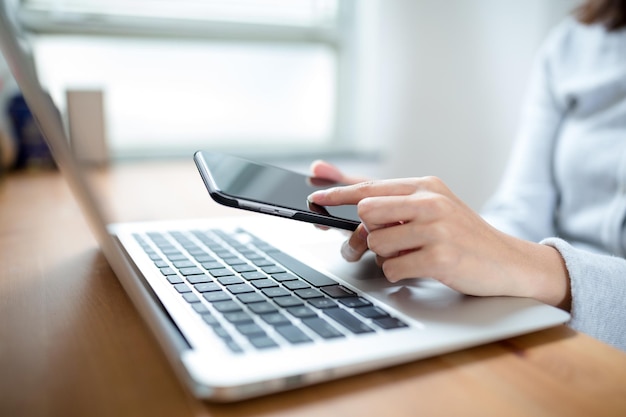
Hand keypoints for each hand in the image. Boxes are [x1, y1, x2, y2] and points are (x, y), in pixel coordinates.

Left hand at [308, 176, 570, 307]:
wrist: (508, 262)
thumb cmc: (462, 236)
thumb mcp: (430, 208)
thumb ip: (388, 199)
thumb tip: (333, 178)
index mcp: (425, 186)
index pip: (370, 186)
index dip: (337, 193)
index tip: (314, 198)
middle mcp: (430, 201)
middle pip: (367, 213)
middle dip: (369, 233)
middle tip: (385, 242)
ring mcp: (436, 229)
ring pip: (377, 243)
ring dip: (388, 256)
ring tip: (415, 254)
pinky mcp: (440, 257)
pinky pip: (392, 268)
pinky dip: (400, 273)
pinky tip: (422, 268)